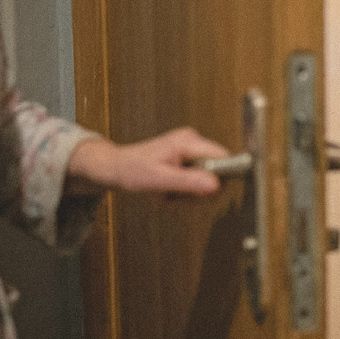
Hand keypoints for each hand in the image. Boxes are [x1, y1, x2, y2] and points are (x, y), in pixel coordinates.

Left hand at [66, 127, 229, 195]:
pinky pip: (200, 178)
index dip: (221, 177)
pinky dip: (188, 190)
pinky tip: (173, 191)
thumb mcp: (159, 180)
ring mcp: (190, 149)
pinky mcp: (188, 158)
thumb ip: (188, 182)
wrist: (115, 168)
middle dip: (203, 189)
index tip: (204, 193)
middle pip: (219, 170)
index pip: (223, 157)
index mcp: (188, 141)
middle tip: (180, 196)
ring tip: (173, 194)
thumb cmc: (131, 171)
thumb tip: (216, 185)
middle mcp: (192, 141)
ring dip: (194, 192)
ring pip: (210, 177)